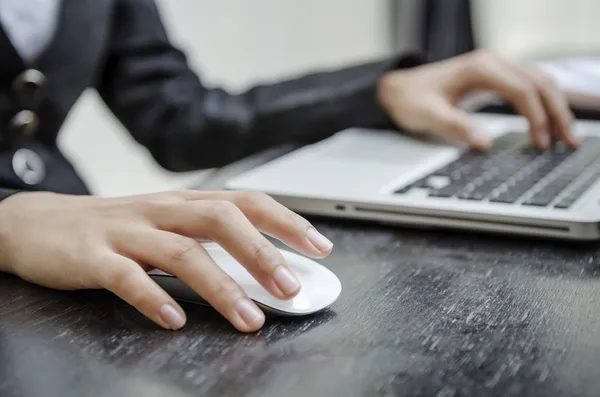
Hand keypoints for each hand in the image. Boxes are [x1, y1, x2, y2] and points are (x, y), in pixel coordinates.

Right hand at [0, 190, 333, 331]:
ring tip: (248, 317)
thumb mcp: (165, 224)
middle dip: (261, 253)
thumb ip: (207, 239)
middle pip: (221, 221)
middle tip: (290, 287)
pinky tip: (174, 320)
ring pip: (183, 254)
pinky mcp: (93, 257)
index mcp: (184, 203)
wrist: (38, 224)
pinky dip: (153, 299)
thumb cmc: (114, 227)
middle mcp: (162, 212)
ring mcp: (127, 232)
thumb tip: (263, 264)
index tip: (319, 246)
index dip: (286, 222)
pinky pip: (127, 278)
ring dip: (221, 287)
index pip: (245, 202)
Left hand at [377, 49, 578, 149]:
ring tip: (565, 138)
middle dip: (558, 113)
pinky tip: (548, 126)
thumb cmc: (410, 99)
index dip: (536, 118)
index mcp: (481, 68)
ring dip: (556, 109)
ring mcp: (496, 69)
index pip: (523, 91)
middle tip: (569, 143)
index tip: (540, 144)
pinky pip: (529, 88)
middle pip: (540, 84)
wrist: (397, 89)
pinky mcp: (495, 79)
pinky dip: (544, 105)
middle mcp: (492, 63)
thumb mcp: (427, 115)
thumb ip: (455, 126)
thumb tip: (484, 142)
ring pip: (540, 84)